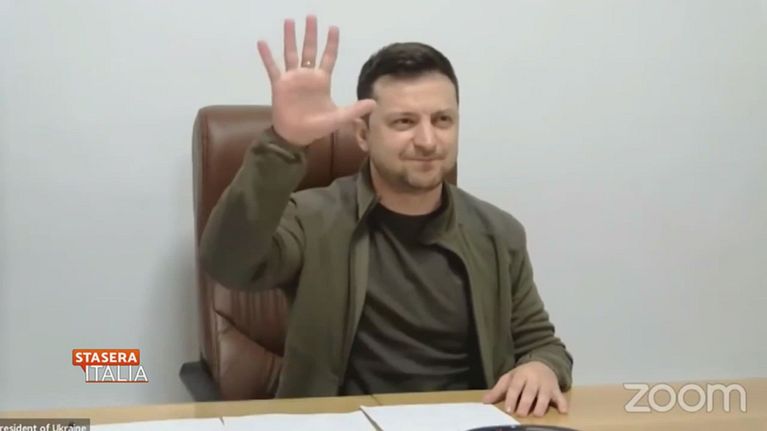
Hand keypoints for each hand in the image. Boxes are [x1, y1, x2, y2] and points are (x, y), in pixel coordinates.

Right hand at [256, 15, 375, 146]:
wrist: (295, 136)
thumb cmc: (316, 127)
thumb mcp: (338, 118)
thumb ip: (354, 109)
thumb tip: (374, 103)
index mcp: (322, 80)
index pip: (328, 57)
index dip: (331, 43)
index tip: (334, 27)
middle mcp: (307, 75)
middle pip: (310, 50)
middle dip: (311, 34)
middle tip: (311, 16)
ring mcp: (292, 78)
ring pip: (291, 53)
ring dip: (290, 38)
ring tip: (289, 21)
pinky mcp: (279, 85)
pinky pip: (272, 67)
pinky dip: (267, 56)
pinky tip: (262, 42)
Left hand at [482, 361, 568, 417]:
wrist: (543, 363)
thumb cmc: (523, 375)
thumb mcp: (509, 378)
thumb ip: (498, 390)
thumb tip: (484, 402)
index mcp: (521, 375)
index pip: (515, 387)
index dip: (512, 398)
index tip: (509, 409)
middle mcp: (534, 379)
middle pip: (530, 392)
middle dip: (525, 404)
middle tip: (520, 414)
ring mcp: (546, 384)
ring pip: (544, 396)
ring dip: (541, 405)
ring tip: (536, 414)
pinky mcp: (556, 389)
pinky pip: (560, 396)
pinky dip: (563, 403)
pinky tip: (563, 411)